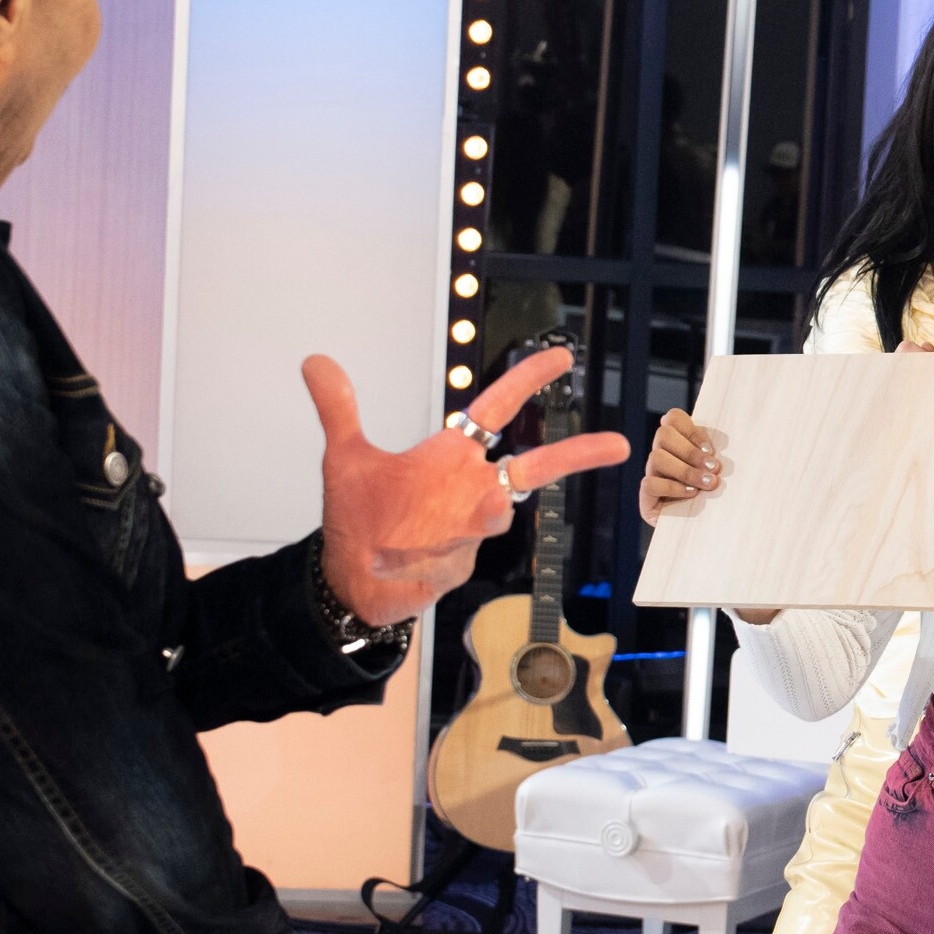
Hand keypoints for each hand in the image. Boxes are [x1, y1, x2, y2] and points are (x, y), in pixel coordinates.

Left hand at [305, 348, 629, 624]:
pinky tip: (386, 562)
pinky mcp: (457, 567)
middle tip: (619, 444)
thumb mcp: (346, 458)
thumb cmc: (361, 515)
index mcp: (451, 457)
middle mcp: (470, 490)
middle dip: (577, 456)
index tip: (561, 357)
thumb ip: (339, 410)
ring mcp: (468, 530)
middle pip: (537, 468)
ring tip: (461, 519)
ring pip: (487, 518)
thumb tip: (314, 361)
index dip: (527, 382)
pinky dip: (412, 559)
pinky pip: (442, 558)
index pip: (496, 410)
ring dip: (473, 519)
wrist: (352, 575)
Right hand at [638, 408, 716, 523]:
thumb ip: (716, 454)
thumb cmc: (720, 497)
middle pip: (663, 434)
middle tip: (714, 468)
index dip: (691, 430)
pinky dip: (673, 487)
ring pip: (657, 457)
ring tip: (707, 483)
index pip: (673, 419)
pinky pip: (650, 483)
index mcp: (678, 443)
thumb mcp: (720, 471)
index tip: (711, 450)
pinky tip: (691, 494)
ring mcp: (652, 475)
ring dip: (686, 470)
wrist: (710, 532)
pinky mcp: (646, 498)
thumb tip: (718, 445)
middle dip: (691, 451)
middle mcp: (662, 455)